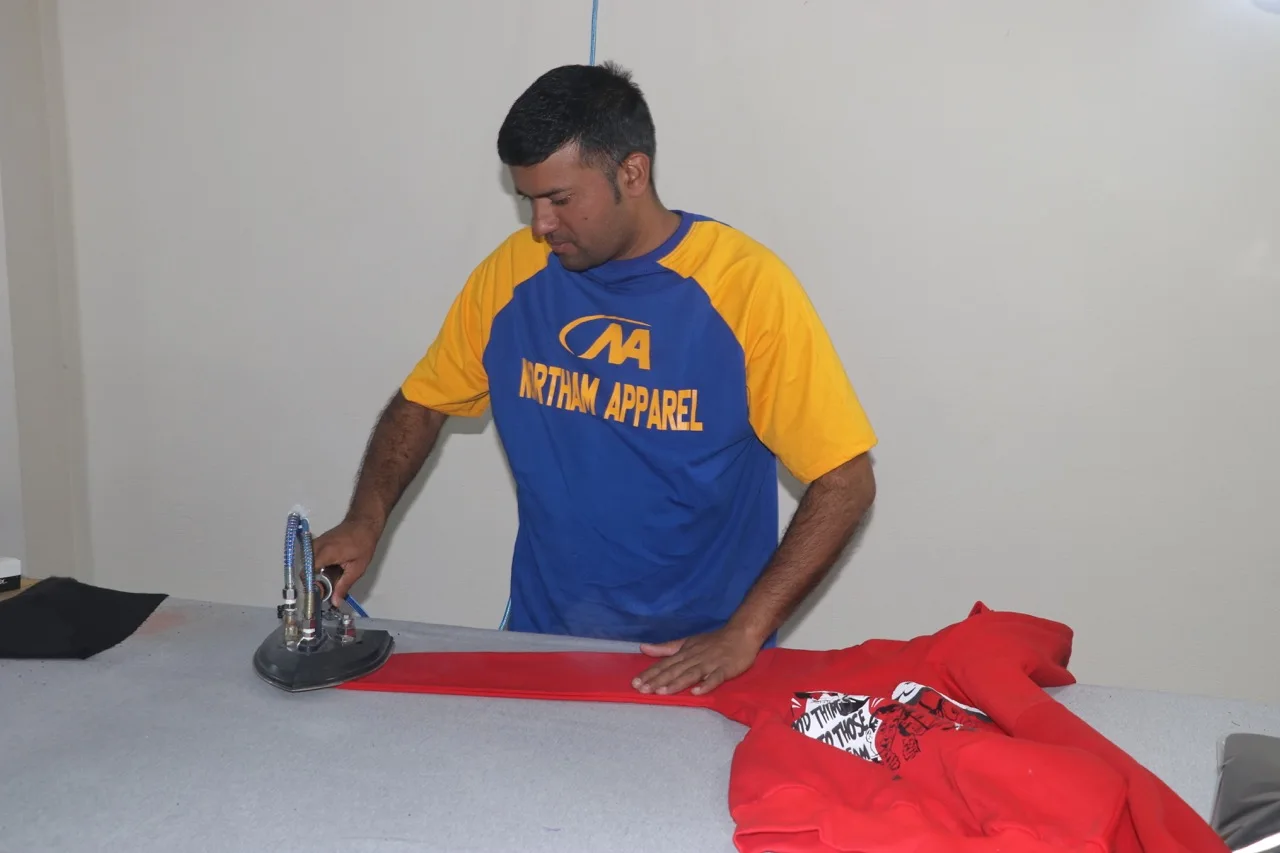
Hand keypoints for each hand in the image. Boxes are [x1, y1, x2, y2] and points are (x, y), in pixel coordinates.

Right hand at [311, 516, 381, 601]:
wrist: (363, 522)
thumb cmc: (363, 544)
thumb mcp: (357, 568)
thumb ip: (344, 585)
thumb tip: (334, 602)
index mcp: (325, 553)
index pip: (307, 573)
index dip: (311, 586)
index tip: (318, 595)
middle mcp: (315, 547)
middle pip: (306, 570)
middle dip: (313, 582)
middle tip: (325, 590)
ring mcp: (315, 543)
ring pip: (308, 564)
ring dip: (315, 574)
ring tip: (328, 581)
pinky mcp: (317, 542)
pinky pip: (311, 558)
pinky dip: (317, 566)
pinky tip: (328, 571)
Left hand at [632, 624, 763, 695]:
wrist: (741, 634)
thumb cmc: (713, 641)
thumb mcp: (688, 642)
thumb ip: (666, 647)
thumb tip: (643, 647)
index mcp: (685, 653)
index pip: (665, 664)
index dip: (650, 673)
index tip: (635, 683)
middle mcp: (694, 658)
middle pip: (674, 670)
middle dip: (657, 680)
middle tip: (642, 690)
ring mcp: (710, 663)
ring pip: (691, 674)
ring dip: (676, 683)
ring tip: (662, 692)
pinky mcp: (725, 669)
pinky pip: (715, 678)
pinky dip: (706, 684)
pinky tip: (696, 692)